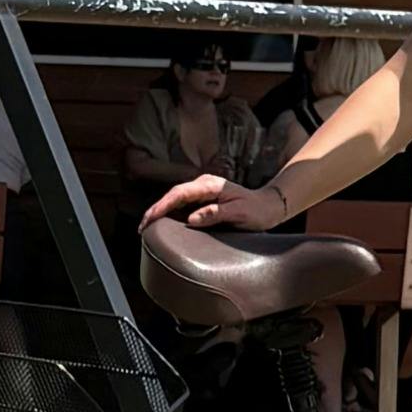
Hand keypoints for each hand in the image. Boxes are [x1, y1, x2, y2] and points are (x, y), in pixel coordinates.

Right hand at [145, 172, 288, 233]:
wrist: (269, 206)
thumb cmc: (257, 211)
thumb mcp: (240, 214)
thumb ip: (216, 214)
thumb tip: (191, 218)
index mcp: (210, 185)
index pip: (179, 193)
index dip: (162, 206)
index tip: (150, 219)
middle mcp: (203, 184)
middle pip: (173, 194)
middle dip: (155, 209)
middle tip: (141, 227)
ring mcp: (202, 190)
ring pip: (175, 198)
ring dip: (160, 210)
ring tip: (146, 226)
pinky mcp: (203, 198)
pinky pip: (181, 203)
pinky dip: (169, 212)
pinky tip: (162, 222)